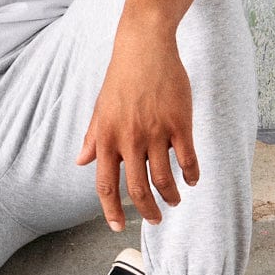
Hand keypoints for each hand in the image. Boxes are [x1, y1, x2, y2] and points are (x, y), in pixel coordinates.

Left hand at [76, 27, 199, 231]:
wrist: (144, 47)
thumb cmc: (121, 78)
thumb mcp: (100, 108)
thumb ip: (93, 138)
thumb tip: (81, 162)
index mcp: (107, 139)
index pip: (106, 186)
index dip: (111, 212)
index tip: (118, 227)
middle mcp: (129, 140)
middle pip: (137, 190)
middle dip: (148, 211)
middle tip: (156, 219)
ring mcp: (156, 132)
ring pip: (164, 179)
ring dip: (171, 196)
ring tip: (175, 200)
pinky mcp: (179, 123)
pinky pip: (188, 159)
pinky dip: (191, 174)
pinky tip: (192, 179)